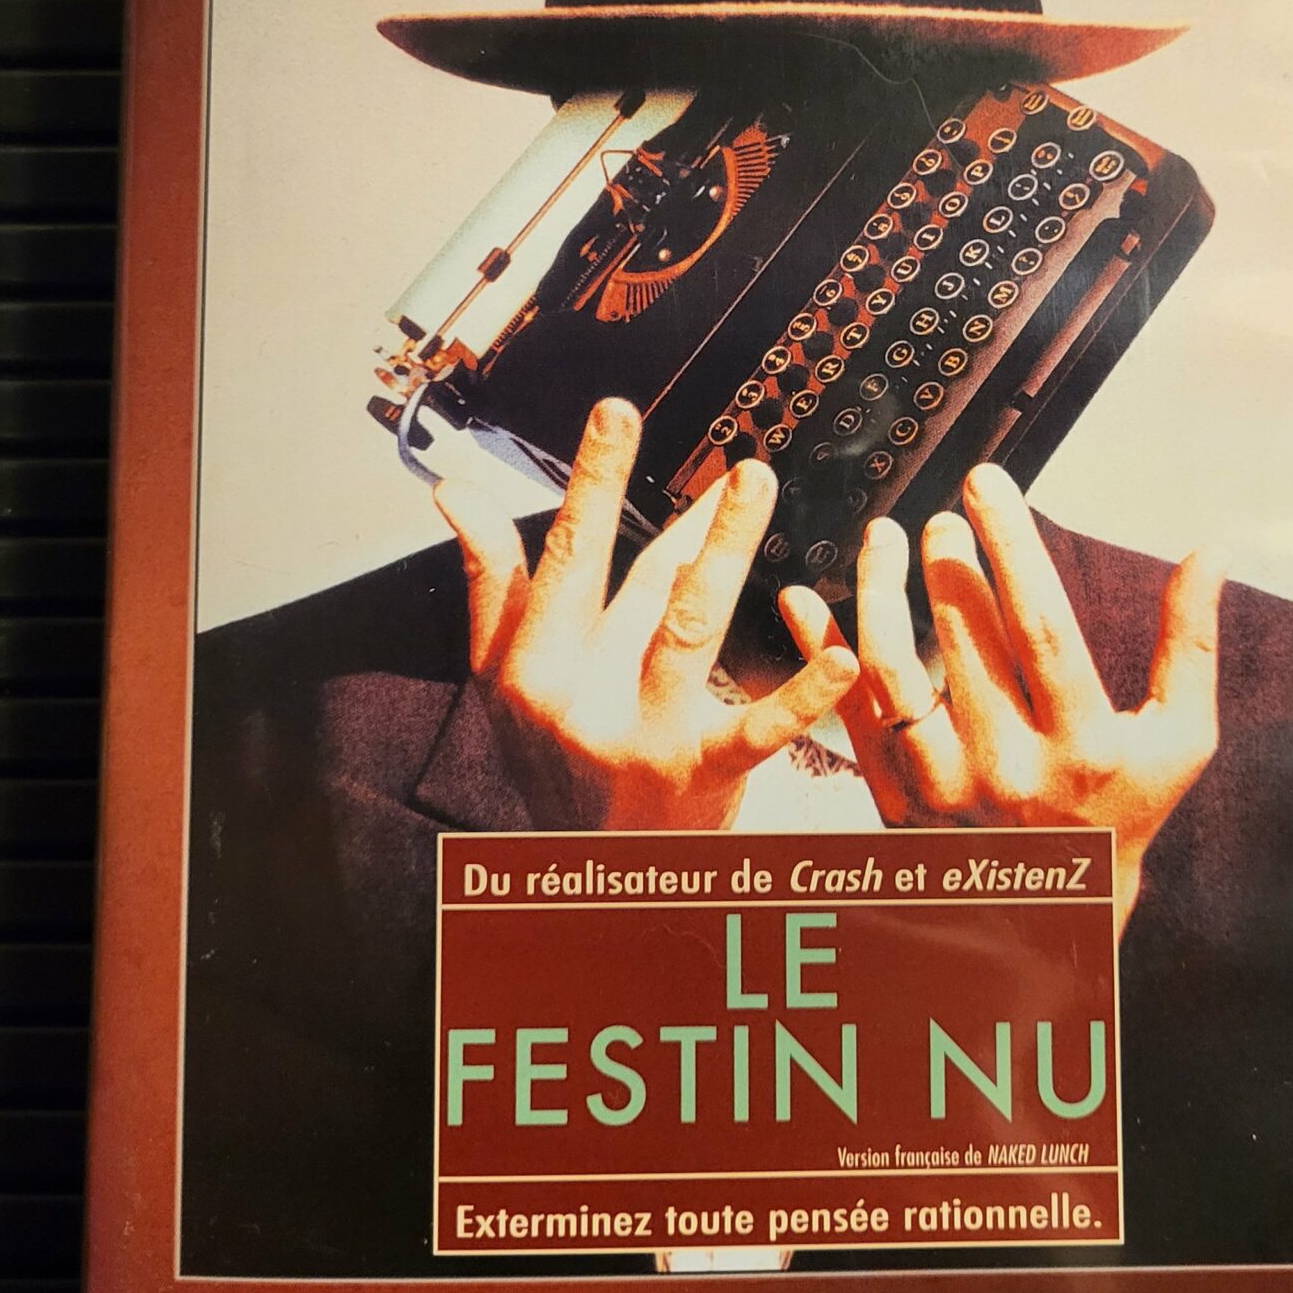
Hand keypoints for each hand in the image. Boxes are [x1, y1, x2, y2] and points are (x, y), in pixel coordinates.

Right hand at [436, 397, 859, 831]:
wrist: (579, 879)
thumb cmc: (552, 759)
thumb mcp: (503, 677)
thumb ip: (492, 582)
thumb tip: (454, 491)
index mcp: (532, 666)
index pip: (569, 557)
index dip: (595, 482)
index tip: (618, 412)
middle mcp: (579, 700)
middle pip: (644, 589)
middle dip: (689, 520)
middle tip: (739, 462)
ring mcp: (637, 740)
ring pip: (690, 632)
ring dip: (729, 556)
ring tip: (759, 494)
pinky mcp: (697, 780)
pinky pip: (754, 732)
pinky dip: (799, 694)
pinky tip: (839, 655)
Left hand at [780, 465, 1221, 936]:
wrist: (1059, 919)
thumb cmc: (1124, 812)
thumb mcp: (1177, 740)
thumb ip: (1190, 644)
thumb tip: (1209, 553)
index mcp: (1083, 745)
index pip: (1040, 627)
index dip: (1011, 547)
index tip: (988, 484)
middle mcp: (1010, 770)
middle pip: (964, 644)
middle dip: (948, 563)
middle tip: (942, 516)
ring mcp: (945, 790)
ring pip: (893, 676)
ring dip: (880, 596)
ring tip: (882, 540)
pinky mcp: (896, 802)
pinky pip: (849, 715)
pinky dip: (820, 654)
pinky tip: (804, 600)